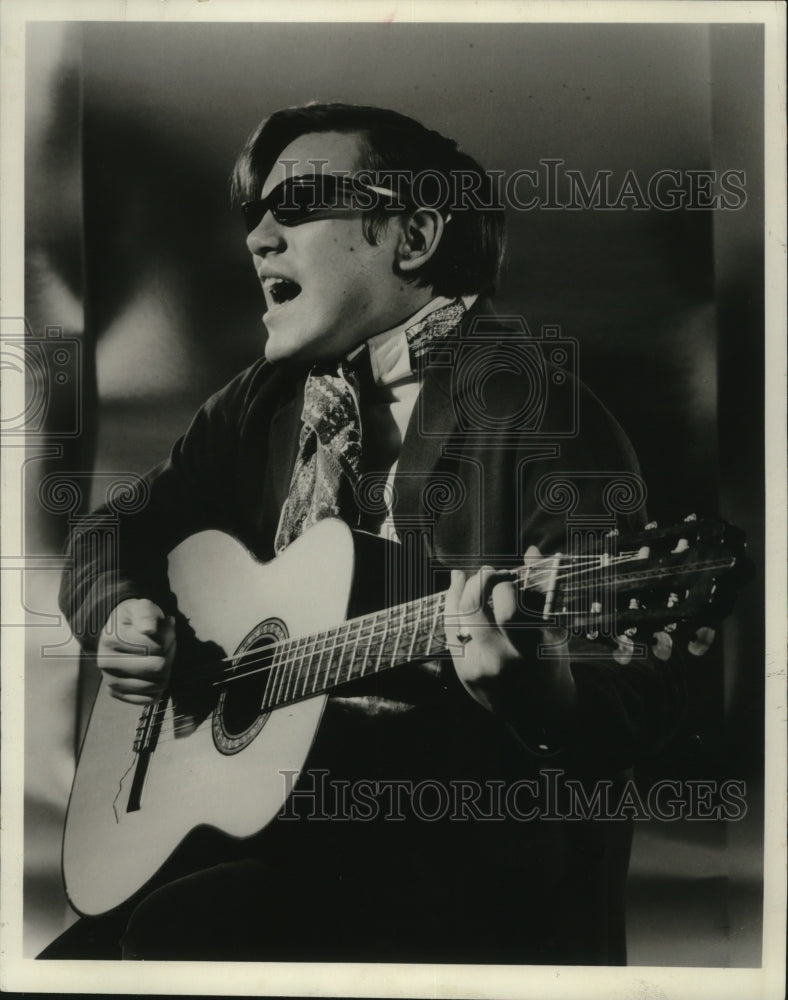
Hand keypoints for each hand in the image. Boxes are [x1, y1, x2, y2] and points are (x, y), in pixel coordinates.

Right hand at [97, 599, 175, 704]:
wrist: (118, 631)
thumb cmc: (134, 619)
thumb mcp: (141, 607)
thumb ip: (146, 614)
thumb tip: (149, 629)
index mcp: (111, 639)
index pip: (156, 646)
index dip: (169, 635)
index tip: (168, 626)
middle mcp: (106, 662)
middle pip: (158, 667)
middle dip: (170, 653)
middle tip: (167, 643)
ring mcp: (111, 680)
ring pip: (157, 684)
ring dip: (167, 669)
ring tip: (161, 655)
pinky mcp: (117, 693)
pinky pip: (149, 698)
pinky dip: (159, 686)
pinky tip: (155, 672)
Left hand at [444, 547, 575, 726]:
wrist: (540, 713)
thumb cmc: (551, 664)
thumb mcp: (554, 630)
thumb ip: (544, 590)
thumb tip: (534, 552)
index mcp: (529, 650)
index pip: (507, 609)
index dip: (505, 584)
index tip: (511, 576)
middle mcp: (499, 660)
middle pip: (472, 607)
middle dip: (480, 581)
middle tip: (491, 572)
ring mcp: (476, 667)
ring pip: (454, 616)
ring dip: (461, 590)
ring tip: (469, 578)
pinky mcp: (462, 671)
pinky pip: (450, 631)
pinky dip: (453, 607)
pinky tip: (458, 590)